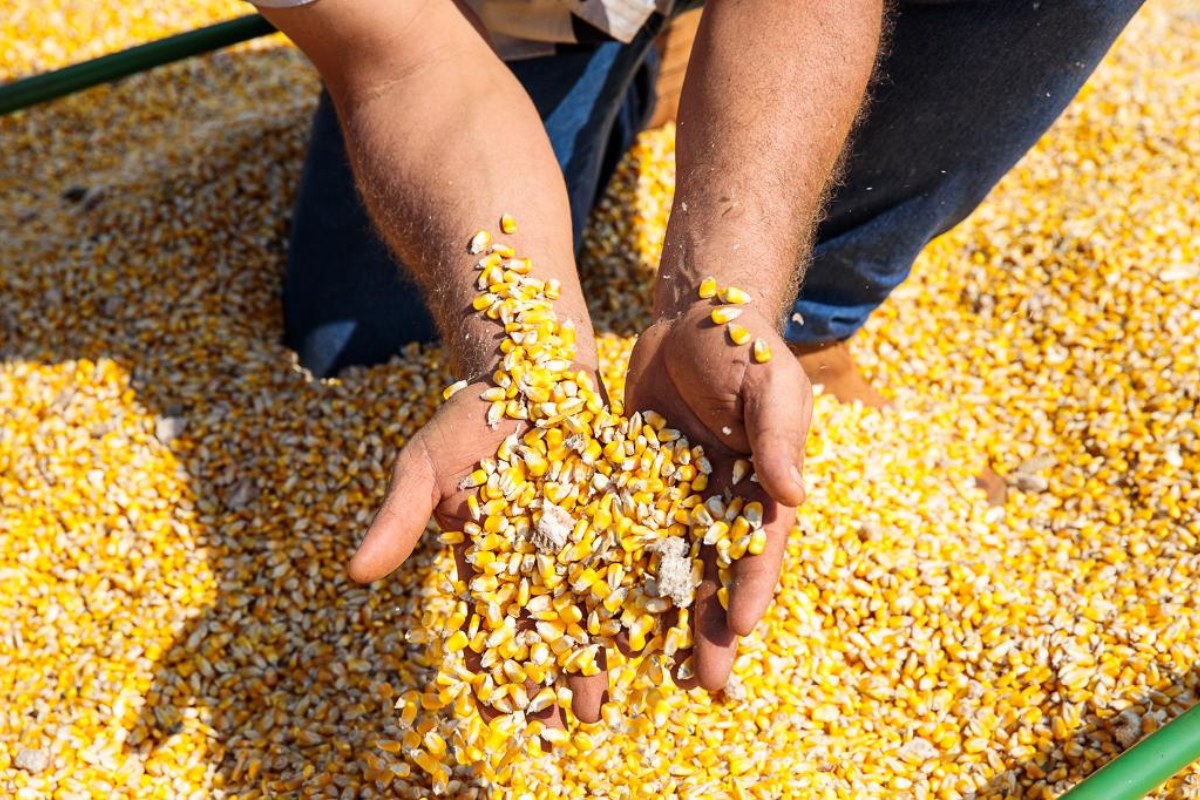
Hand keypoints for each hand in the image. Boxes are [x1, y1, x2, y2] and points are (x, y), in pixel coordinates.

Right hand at [348, 374, 611, 723]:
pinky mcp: (627, 510)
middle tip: (575, 719)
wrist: (530, 363)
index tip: (501, 713)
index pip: (489, 624)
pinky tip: (658, 628)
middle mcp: (539, 558)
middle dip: (559, 674)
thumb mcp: (426, 463)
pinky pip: (637, 557)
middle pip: (549, 627)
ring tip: (610, 696)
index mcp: (491, 559)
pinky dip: (646, 592)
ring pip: (596, 604)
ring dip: (602, 651)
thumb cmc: (468, 416)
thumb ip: (399, 517)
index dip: (495, 668)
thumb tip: (352, 575)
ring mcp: (586, 537)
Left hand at [625, 303, 810, 689]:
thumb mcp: (768, 384)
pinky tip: (591, 610)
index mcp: (762, 487)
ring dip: (660, 617)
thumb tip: (793, 495)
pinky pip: (621, 533)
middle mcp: (721, 504)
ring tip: (646, 667)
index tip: (737, 627)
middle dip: (711, 628)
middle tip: (705, 685)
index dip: (750, 588)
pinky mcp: (634, 485)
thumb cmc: (743, 345)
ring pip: (666, 567)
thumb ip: (777, 437)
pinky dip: (610, 570)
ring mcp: (676, 499)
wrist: (689, 316)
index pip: (759, 546)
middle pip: (715, 574)